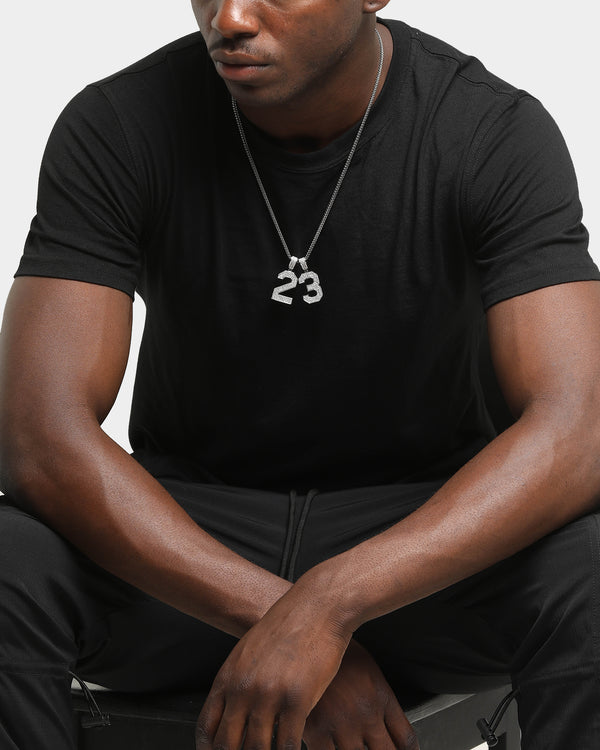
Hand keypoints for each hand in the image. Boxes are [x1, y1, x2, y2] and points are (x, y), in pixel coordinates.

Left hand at [196, 586, 350, 749]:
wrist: (317, 607)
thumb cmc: (287, 625)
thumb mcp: (250, 650)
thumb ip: (238, 680)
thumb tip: (232, 708)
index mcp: (228, 677)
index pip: (206, 727)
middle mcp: (243, 689)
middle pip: (227, 744)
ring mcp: (269, 695)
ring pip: (257, 748)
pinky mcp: (297, 700)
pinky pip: (286, 744)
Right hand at [303, 640, 418, 749]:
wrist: (308, 633)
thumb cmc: (336, 651)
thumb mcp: (367, 669)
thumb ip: (381, 700)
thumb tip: (389, 728)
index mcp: (381, 697)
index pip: (406, 739)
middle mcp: (366, 713)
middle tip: (377, 747)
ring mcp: (342, 723)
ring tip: (350, 743)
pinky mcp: (316, 730)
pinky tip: (328, 746)